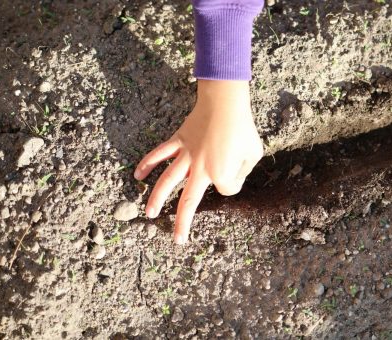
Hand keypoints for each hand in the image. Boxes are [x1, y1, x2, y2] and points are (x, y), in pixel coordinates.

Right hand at [134, 80, 263, 243]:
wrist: (225, 103)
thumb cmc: (243, 128)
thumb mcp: (254, 153)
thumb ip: (243, 171)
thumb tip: (230, 179)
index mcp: (221, 173)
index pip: (226, 190)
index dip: (233, 184)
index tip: (237, 173)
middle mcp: (200, 168)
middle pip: (188, 201)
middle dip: (182, 222)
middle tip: (177, 239)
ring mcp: (187, 155)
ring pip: (167, 181)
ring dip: (157, 198)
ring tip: (149, 213)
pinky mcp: (178, 141)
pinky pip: (160, 154)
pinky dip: (147, 163)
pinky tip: (138, 175)